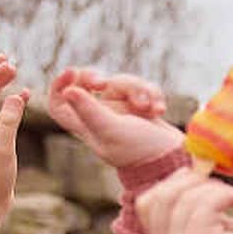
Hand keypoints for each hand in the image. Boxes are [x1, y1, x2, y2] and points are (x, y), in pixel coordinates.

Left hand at [49, 67, 183, 169]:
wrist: (173, 160)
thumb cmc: (139, 150)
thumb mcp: (112, 130)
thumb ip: (90, 111)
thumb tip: (68, 91)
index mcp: (86, 125)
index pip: (59, 103)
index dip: (59, 85)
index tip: (72, 73)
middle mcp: (100, 115)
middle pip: (87, 83)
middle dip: (97, 77)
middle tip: (104, 83)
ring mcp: (121, 110)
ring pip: (119, 82)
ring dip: (136, 89)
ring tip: (149, 108)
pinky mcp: (141, 106)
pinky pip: (142, 87)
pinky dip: (152, 93)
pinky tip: (159, 110)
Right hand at [138, 171, 232, 233]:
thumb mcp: (204, 232)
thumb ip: (190, 208)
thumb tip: (189, 171)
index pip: (147, 203)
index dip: (169, 183)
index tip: (194, 176)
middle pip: (163, 197)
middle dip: (190, 181)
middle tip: (216, 182)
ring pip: (187, 198)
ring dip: (214, 188)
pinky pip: (207, 205)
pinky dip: (225, 194)